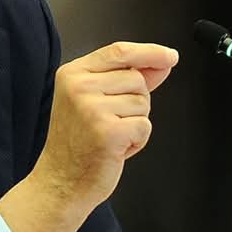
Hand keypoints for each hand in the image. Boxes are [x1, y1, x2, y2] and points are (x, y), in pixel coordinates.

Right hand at [0, 41, 177, 231]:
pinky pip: (144, 126)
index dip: (149, 52)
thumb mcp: (94, 101)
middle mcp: (79, 87)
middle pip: (136, 78)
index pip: (119, 51)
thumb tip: (161, 63)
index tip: (169, 56)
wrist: (61, 181)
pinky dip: (137, 140)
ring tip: (111, 136)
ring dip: (136, 123)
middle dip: (136, 102)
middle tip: (111, 121)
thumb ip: (127, 78)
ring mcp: (91, 108)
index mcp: (73, 74)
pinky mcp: (107, 131)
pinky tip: (116, 148)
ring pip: (143, 103)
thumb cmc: (77, 143)